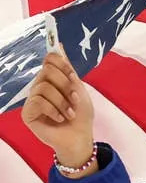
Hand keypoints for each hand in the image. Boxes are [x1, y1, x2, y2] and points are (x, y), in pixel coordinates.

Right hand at [21, 48, 94, 167]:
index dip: (62, 64)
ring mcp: (32, 100)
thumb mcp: (78, 89)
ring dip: (62, 102)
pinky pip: (38, 101)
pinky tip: (60, 119)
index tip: (73, 77)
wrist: (80, 138)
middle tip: (74, 100)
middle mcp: (39, 87)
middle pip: (47, 71)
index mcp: (51, 79)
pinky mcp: (27, 113)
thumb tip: (58, 44)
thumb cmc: (81, 116)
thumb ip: (67, 68)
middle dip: (65, 86)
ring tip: (69, 113)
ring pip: (44, 87)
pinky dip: (54, 110)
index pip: (49, 59)